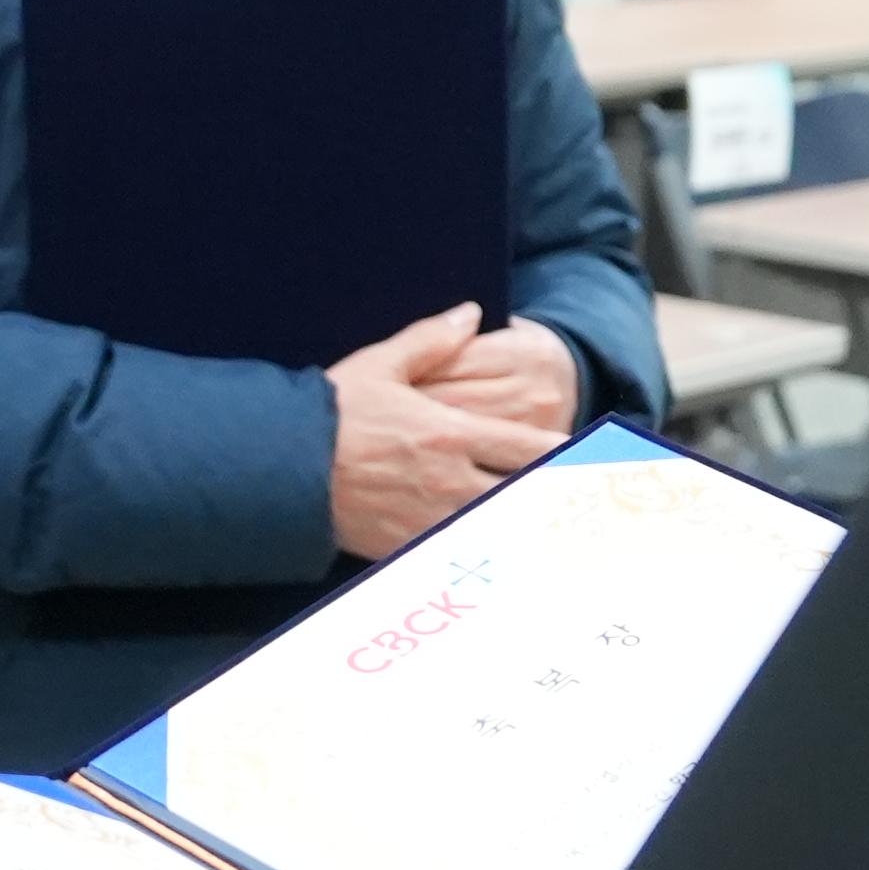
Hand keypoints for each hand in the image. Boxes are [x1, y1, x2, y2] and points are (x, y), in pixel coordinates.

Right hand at [321, 301, 562, 558]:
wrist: (282, 466)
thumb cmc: (332, 413)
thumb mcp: (381, 365)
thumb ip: (432, 340)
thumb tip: (469, 313)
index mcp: (450, 432)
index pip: (526, 448)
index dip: (563, 455)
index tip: (586, 457)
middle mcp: (448, 480)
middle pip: (522, 495)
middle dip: (553, 498)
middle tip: (582, 501)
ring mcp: (429, 519)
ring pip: (496, 530)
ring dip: (522, 529)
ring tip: (553, 534)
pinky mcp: (406, 546)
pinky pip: (456, 554)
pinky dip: (479, 553)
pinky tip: (496, 556)